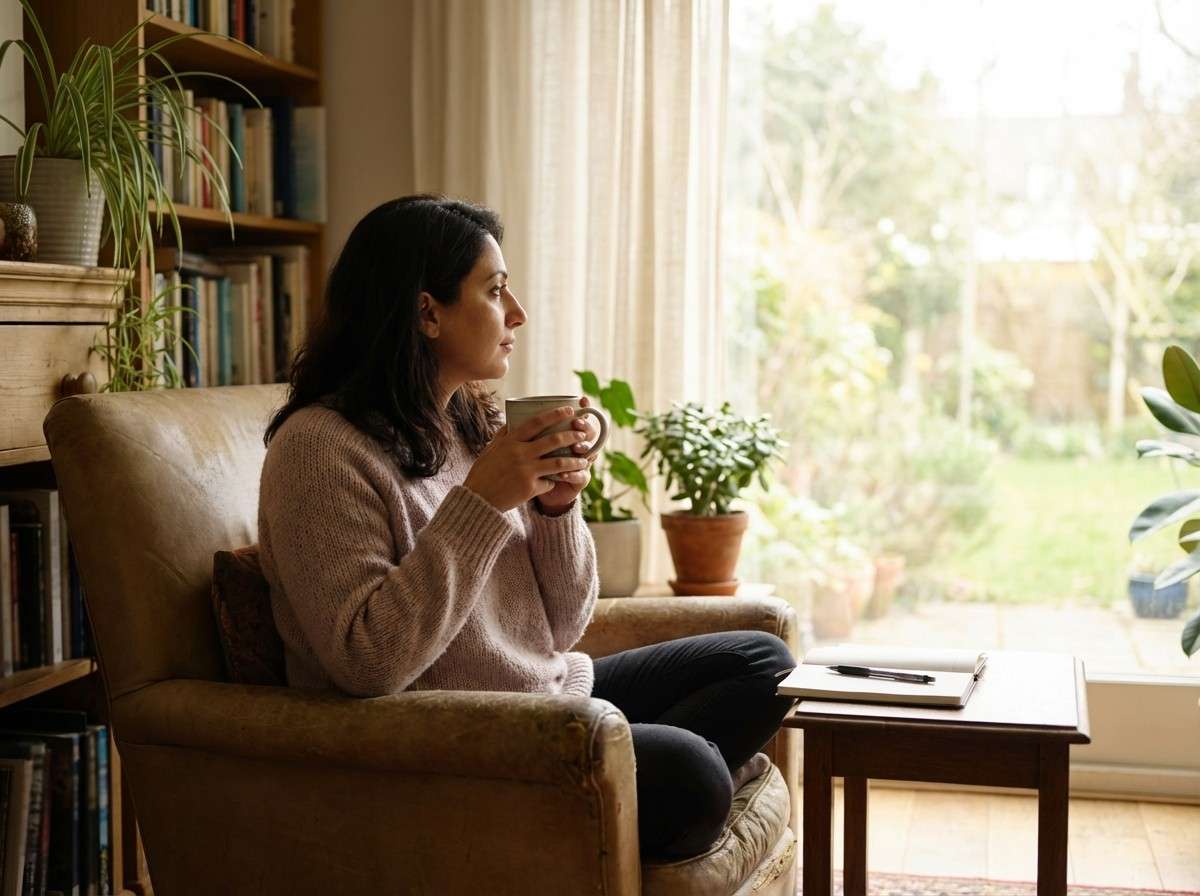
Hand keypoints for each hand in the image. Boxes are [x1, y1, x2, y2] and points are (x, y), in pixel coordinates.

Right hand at [463, 405, 592, 512]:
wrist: (478, 499)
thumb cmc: (484, 472)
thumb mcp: (491, 449)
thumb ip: (504, 435)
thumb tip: (514, 420)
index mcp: (510, 441)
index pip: (536, 422)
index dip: (555, 414)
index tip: (569, 410)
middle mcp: (519, 453)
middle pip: (553, 440)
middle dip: (572, 436)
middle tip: (583, 434)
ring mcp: (526, 471)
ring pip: (559, 463)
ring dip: (575, 461)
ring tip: (584, 460)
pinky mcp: (530, 488)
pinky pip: (550, 482)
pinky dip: (554, 481)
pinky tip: (555, 482)